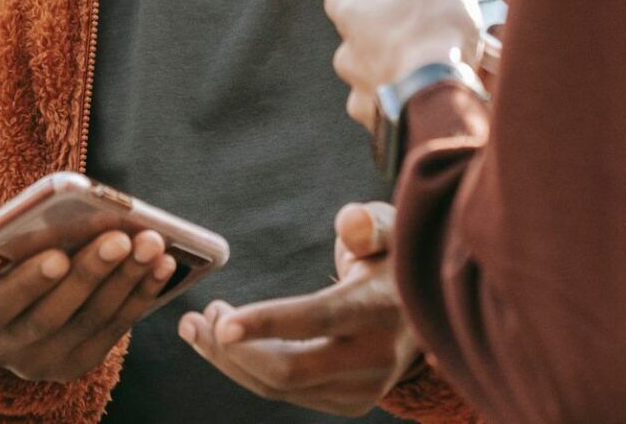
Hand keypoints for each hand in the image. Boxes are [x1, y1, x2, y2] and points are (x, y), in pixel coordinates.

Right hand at [0, 223, 177, 381]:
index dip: (27, 285)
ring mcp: (36, 363)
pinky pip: (111, 332)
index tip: (58, 255)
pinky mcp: (72, 364)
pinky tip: (160, 266)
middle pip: (50, 318)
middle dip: (90, 275)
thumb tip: (46, 217)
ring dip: (124, 283)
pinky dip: (138, 297)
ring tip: (151, 245)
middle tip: (121, 238)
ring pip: (87, 324)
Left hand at [178, 203, 419, 414]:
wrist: (428, 311)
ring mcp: (363, 389)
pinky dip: (246, 371)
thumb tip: (349, 222)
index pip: (318, 319)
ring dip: (229, 360)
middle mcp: (375, 359)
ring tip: (198, 325)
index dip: (267, 322)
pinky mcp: (350, 403)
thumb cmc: (392, 259)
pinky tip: (222, 343)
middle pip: (289, 369)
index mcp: (379, 309)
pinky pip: (286, 394)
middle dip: (231, 348)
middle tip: (196, 315)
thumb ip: (368, 224)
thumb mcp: (390, 231)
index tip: (221, 322)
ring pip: (280, 388)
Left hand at [325, 0, 486, 131]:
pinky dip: (414, 104)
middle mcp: (348, 57)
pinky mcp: (383, 126)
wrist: (440, 105)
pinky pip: (396, 111)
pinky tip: (440, 97)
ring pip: (378, 78)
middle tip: (423, 30)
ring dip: (402, 72)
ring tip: (439, 68)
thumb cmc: (433, 39)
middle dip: (389, 35)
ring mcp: (362, 95)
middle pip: (360, 39)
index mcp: (352, 17)